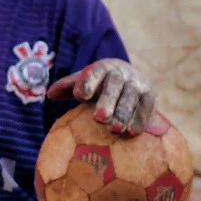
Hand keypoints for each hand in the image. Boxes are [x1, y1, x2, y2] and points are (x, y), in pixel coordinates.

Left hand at [46, 59, 165, 136]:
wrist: (131, 82)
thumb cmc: (100, 86)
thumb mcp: (84, 83)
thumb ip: (68, 87)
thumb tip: (50, 94)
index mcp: (104, 68)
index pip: (96, 71)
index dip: (88, 82)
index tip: (79, 96)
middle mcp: (122, 73)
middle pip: (115, 85)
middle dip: (108, 101)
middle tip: (99, 118)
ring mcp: (138, 84)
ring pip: (132, 97)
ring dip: (124, 113)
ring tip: (115, 129)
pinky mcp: (150, 96)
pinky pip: (147, 107)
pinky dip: (140, 119)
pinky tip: (132, 132)